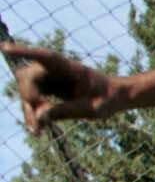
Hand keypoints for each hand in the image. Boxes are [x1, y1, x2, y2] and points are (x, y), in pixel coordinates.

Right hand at [3, 43, 122, 133]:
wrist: (116, 98)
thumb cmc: (108, 98)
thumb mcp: (91, 108)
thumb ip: (66, 110)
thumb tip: (39, 115)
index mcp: (68, 67)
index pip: (43, 56)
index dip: (23, 52)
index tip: (5, 49)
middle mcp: (53, 69)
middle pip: (27, 78)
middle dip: (29, 99)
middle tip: (40, 120)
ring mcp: (48, 79)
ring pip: (26, 92)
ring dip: (29, 111)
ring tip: (38, 133)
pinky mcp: (46, 90)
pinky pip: (33, 102)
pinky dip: (34, 115)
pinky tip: (38, 131)